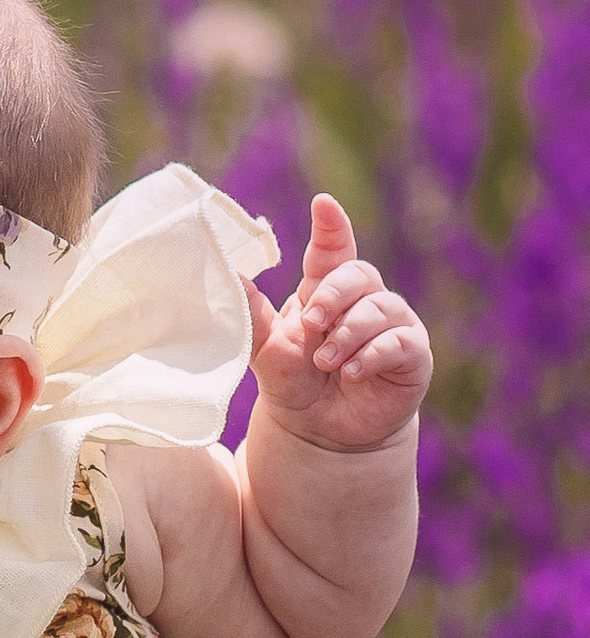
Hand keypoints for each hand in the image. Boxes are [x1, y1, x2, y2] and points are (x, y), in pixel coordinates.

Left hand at [248, 196, 431, 453]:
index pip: (333, 249)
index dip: (331, 226)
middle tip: (311, 322)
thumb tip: (224, 275)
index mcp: (326, 289)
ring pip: (379, 308)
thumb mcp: (267, 349)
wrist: (321, 432)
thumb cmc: (295, 382)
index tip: (323, 204)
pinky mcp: (412, 353)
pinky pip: (400, 341)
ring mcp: (392, 324)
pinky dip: (372, 354)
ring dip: (348, 334)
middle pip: (359, 273)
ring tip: (326, 362)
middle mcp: (363, 299)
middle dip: (333, 295)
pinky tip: (351, 371)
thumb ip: (252, 314)